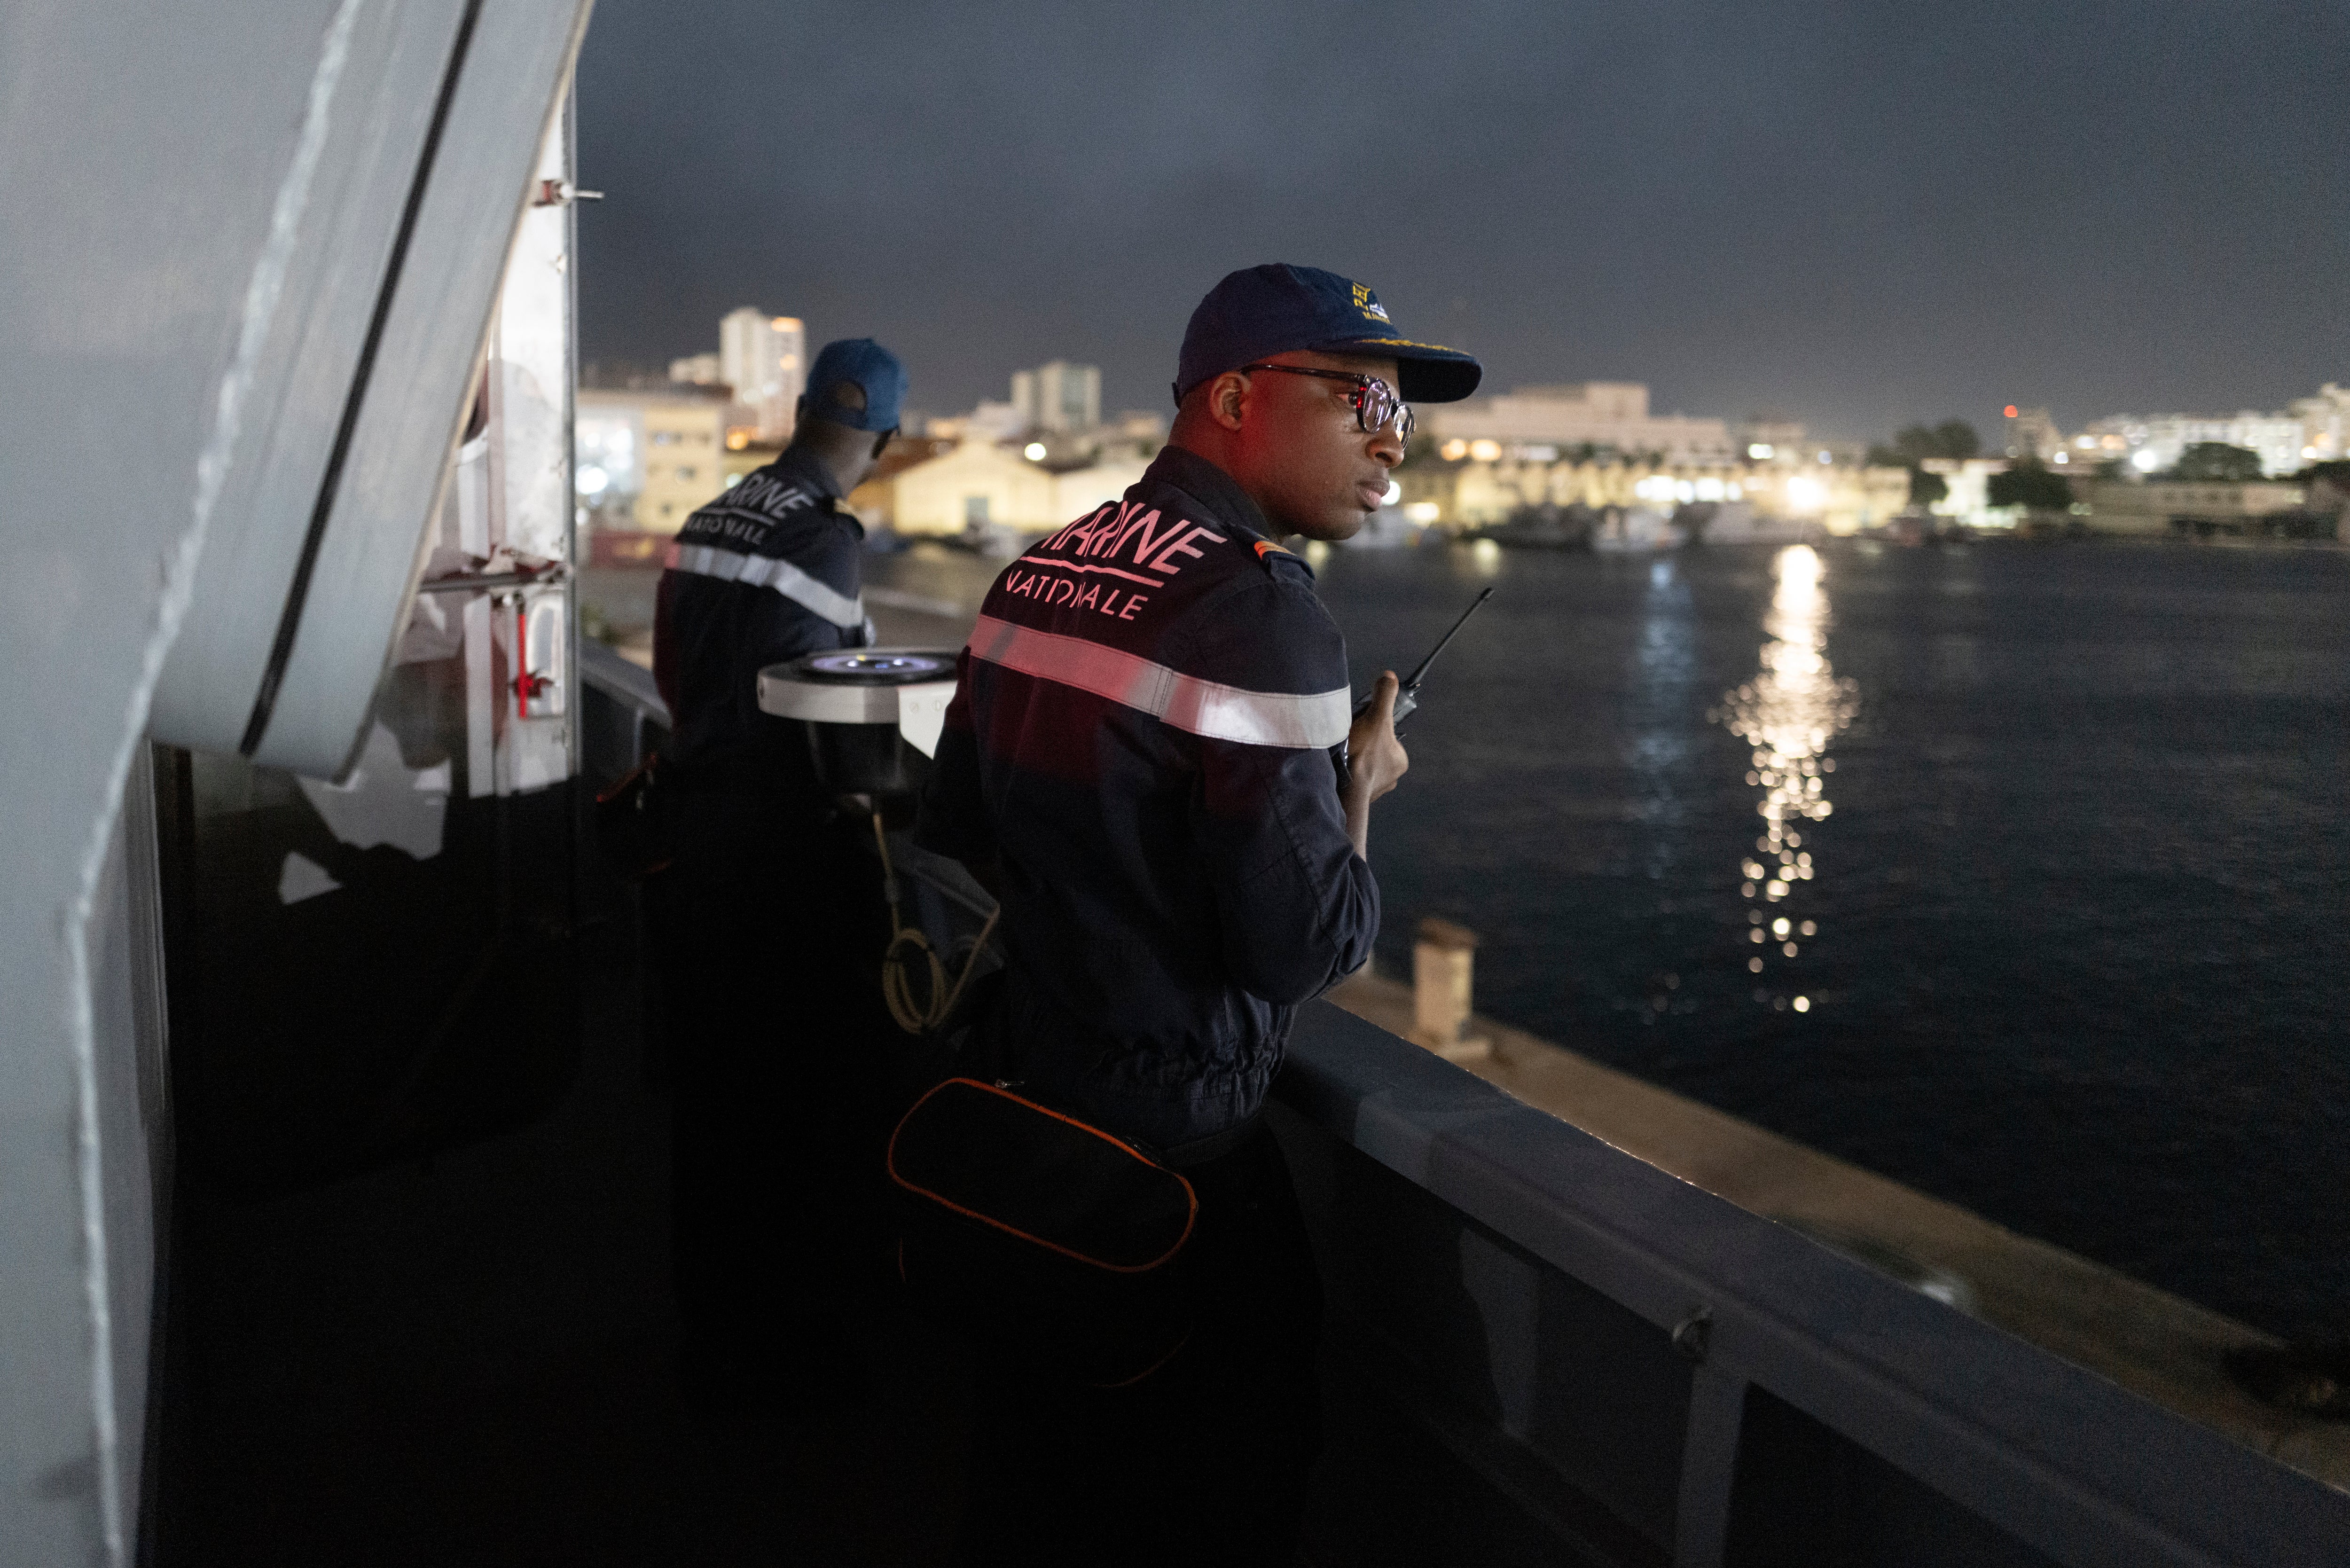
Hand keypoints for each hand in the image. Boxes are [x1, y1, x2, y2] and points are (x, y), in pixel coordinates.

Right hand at [1342, 672, 1408, 855]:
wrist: (1342, 790)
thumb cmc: (1363, 756)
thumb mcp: (1376, 718)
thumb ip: (1384, 697)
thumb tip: (1390, 677)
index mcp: (1400, 760)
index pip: (1386, 736)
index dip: (1372, 727)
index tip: (1360, 725)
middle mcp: (1391, 777)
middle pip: (1374, 751)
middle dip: (1361, 744)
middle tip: (1348, 739)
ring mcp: (1373, 789)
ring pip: (1362, 765)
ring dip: (1351, 759)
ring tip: (1339, 752)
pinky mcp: (1356, 797)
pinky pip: (1351, 779)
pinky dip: (1344, 772)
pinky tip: (1336, 766)